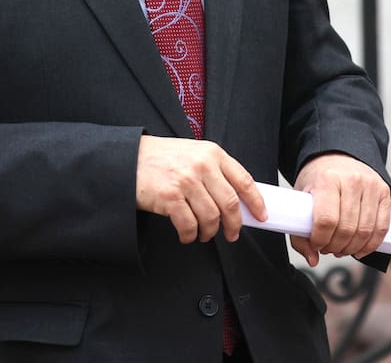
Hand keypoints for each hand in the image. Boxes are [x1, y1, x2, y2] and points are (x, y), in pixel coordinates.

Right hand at [135, 136, 266, 243]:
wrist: (129, 158)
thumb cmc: (162, 158)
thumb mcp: (193, 154)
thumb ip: (214, 170)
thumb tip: (237, 199)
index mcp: (211, 153)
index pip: (243, 180)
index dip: (256, 201)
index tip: (261, 215)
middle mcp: (201, 165)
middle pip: (230, 204)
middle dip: (234, 225)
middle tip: (231, 234)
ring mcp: (185, 181)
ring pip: (211, 218)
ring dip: (209, 232)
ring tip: (203, 233)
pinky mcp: (170, 197)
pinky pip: (189, 226)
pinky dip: (190, 235)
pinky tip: (187, 234)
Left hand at [291, 153, 390, 266]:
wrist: (336, 156)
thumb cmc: (318, 180)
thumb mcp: (301, 198)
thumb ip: (300, 232)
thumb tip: (312, 259)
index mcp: (327, 179)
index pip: (326, 220)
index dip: (321, 239)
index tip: (316, 244)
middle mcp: (351, 180)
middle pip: (347, 229)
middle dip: (336, 246)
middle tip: (328, 248)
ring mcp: (370, 184)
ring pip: (365, 231)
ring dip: (352, 248)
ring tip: (341, 248)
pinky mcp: (384, 191)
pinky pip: (382, 227)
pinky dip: (371, 244)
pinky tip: (359, 248)